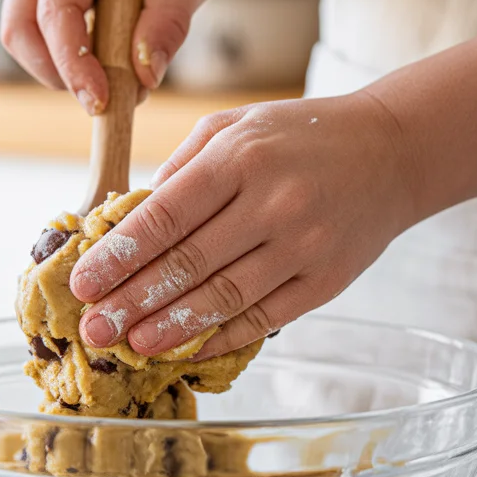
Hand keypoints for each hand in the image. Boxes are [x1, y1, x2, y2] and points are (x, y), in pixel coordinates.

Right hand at [0, 0, 223, 114]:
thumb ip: (168, 26)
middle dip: (58, 74)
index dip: (72, 64)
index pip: (55, 11)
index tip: (101, 103)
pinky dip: (63, 62)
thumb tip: (144, 79)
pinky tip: (104, 62)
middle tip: (107, 99)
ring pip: (21, 39)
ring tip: (117, 78)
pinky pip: (34, 38)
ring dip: (60, 71)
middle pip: (20, 29)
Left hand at [69, 94, 417, 357]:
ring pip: (224, 298)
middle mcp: (274, 203)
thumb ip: (183, 168)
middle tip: (94, 327)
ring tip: (131, 345)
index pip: (165, 216)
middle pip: (188, 264)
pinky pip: (264, 318)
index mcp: (242, 157)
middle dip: (132, 301)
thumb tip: (128, 220)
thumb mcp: (236, 126)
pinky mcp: (325, 282)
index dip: (119, 255)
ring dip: (170, 328)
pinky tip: (185, 349)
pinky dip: (220, 337)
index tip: (83, 282)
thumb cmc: (301, 136)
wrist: (393, 151)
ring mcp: (304, 246)